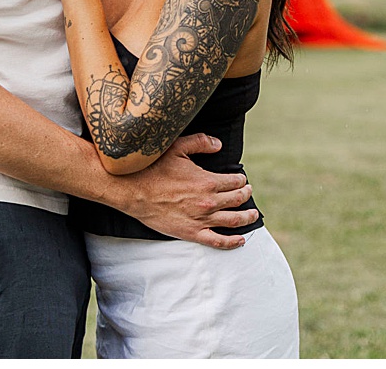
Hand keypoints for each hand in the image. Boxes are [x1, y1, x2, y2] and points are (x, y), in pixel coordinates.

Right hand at [112, 133, 259, 248]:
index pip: (235, 181)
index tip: (240, 178)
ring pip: (233, 221)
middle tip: (247, 191)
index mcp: (208, 181)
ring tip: (253, 214)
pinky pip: (218, 241)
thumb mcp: (177, 147)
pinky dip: (232, 242)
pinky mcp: (191, 233)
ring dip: (247, 217)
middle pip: (237, 200)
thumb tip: (219, 144)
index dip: (240, 179)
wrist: (132, 191)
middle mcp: (208, 202)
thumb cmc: (152, 167)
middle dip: (245, 194)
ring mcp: (201, 220)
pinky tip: (241, 240)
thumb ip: (201, 142)